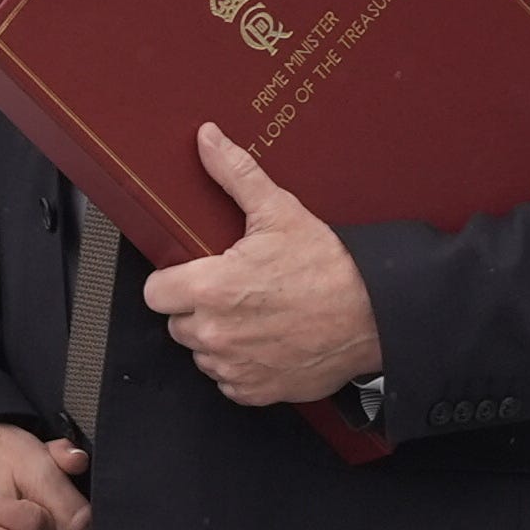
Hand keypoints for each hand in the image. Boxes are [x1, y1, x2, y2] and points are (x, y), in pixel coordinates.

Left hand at [143, 122, 382, 407]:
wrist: (375, 315)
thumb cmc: (330, 268)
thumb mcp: (279, 211)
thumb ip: (234, 174)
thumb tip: (208, 140)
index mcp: (211, 288)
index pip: (154, 293)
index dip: (170, 281)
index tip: (191, 274)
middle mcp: (216, 333)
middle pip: (176, 323)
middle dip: (197, 308)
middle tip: (233, 291)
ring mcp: (235, 365)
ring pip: (202, 353)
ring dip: (219, 338)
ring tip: (253, 315)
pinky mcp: (256, 390)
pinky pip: (228, 381)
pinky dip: (242, 365)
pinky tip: (265, 341)